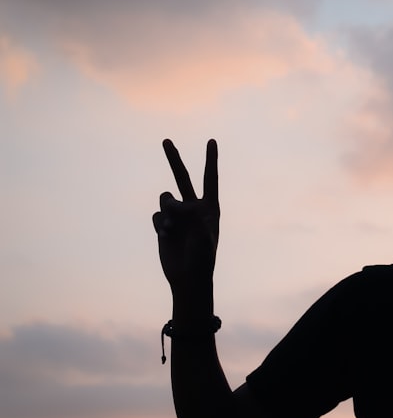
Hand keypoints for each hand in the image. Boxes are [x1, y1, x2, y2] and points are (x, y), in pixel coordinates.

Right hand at [152, 139, 219, 293]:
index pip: (210, 178)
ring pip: (165, 199)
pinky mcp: (163, 225)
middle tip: (166, 140)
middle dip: (174, 159)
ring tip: (172, 229)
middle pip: (182, 177)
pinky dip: (160, 224)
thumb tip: (176, 204)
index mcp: (209, 207)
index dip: (210, 160)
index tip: (212, 141)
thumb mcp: (204, 236)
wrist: (188, 277)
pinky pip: (156, 215)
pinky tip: (166, 237)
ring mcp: (177, 216)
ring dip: (167, 210)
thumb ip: (193, 216)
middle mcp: (193, 207)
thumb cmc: (202, 258)